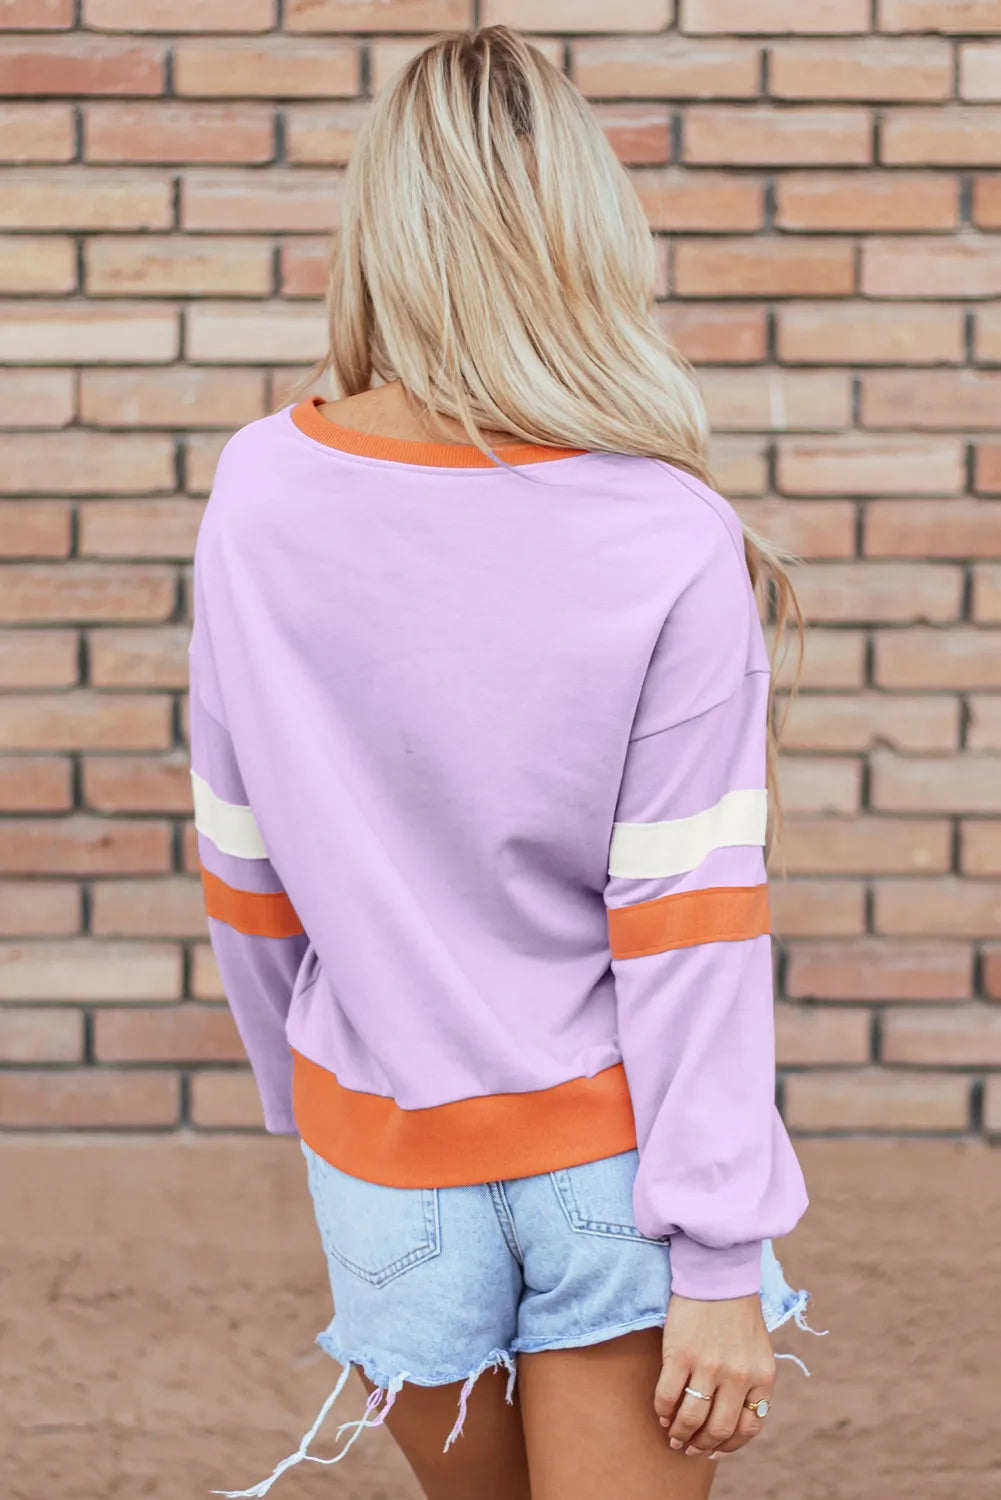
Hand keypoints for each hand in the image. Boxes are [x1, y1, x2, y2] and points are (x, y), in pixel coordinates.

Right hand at [654, 1292, 775, 1458]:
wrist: (717, 1274)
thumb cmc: (736, 1312)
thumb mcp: (757, 1351)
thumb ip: (750, 1383)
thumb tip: (728, 1421)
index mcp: (762, 1376)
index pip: (748, 1428)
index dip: (728, 1446)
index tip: (713, 1450)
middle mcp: (738, 1375)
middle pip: (718, 1429)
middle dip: (701, 1445)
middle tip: (688, 1448)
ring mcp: (708, 1365)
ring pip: (691, 1418)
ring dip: (679, 1434)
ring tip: (672, 1435)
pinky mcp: (680, 1353)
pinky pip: (668, 1396)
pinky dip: (663, 1410)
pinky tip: (662, 1412)